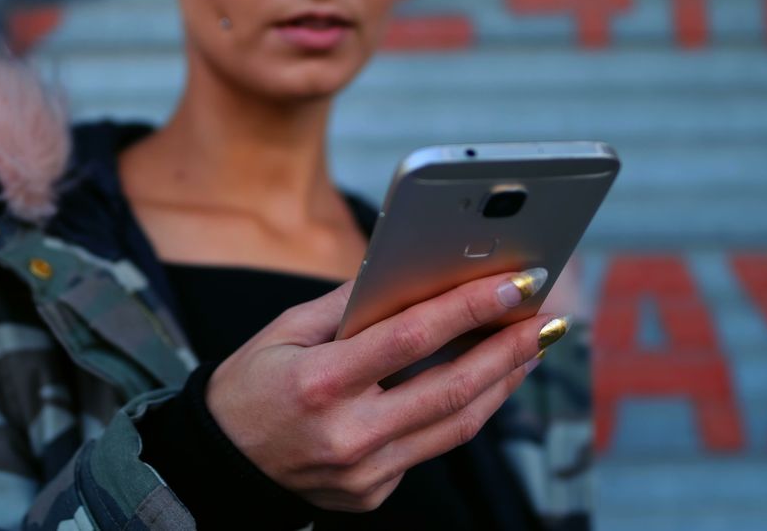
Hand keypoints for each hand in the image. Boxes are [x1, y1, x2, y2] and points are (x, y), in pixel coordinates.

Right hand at [205, 268, 567, 511]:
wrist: (221, 464)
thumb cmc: (248, 386)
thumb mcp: (283, 332)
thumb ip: (347, 305)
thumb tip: (409, 272)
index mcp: (319, 383)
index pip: (411, 339)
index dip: (470, 307)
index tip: (516, 282)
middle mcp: (347, 435)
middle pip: (452, 389)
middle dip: (509, 349)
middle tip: (545, 318)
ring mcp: (364, 473)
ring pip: (456, 426)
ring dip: (501, 383)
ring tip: (529, 348)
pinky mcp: (373, 494)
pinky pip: (429, 447)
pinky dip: (461, 411)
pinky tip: (481, 383)